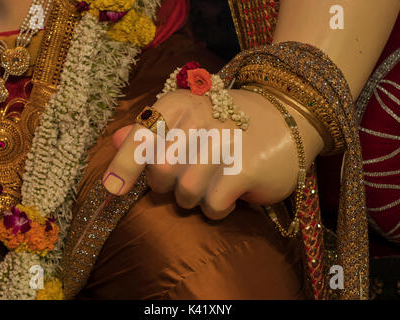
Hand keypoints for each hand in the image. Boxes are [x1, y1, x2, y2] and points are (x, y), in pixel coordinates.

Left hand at [103, 89, 323, 219]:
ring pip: (185, 193)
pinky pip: (212, 205)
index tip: (112, 189)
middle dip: (167, 185)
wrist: (286, 116)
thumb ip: (150, 129)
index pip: (141, 137)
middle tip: (186, 176)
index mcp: (179, 104)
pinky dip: (215, 209)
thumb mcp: (188, 117)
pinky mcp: (246, 167)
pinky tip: (227, 196)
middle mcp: (199, 119)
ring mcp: (224, 142)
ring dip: (193, 199)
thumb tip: (113, 139)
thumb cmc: (228, 123)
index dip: (123, 166)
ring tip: (210, 184)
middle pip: (160, 173)